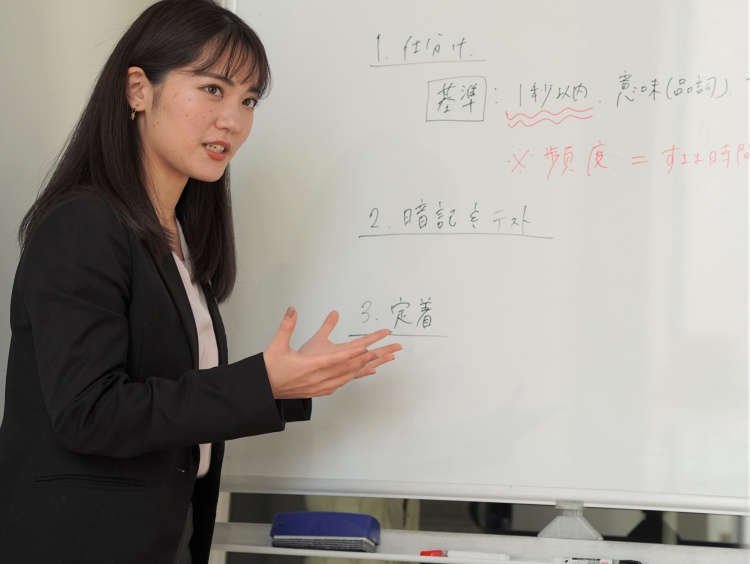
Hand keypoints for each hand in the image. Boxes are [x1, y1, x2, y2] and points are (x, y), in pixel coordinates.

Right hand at [263, 307, 401, 398]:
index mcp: (311, 366)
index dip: (357, 351)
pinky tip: (363, 373)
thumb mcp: (277, 345)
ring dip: (368, 366)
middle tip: (392, 350)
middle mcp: (320, 378)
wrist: (264, 390)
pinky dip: (356, 376)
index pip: (339, 357)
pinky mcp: (320, 390)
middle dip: (374, 357)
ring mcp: (321, 386)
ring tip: (383, 359)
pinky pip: (343, 382)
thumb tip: (292, 310)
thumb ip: (287, 326)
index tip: (371, 346)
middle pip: (352, 367)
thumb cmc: (271, 369)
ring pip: (350, 375)